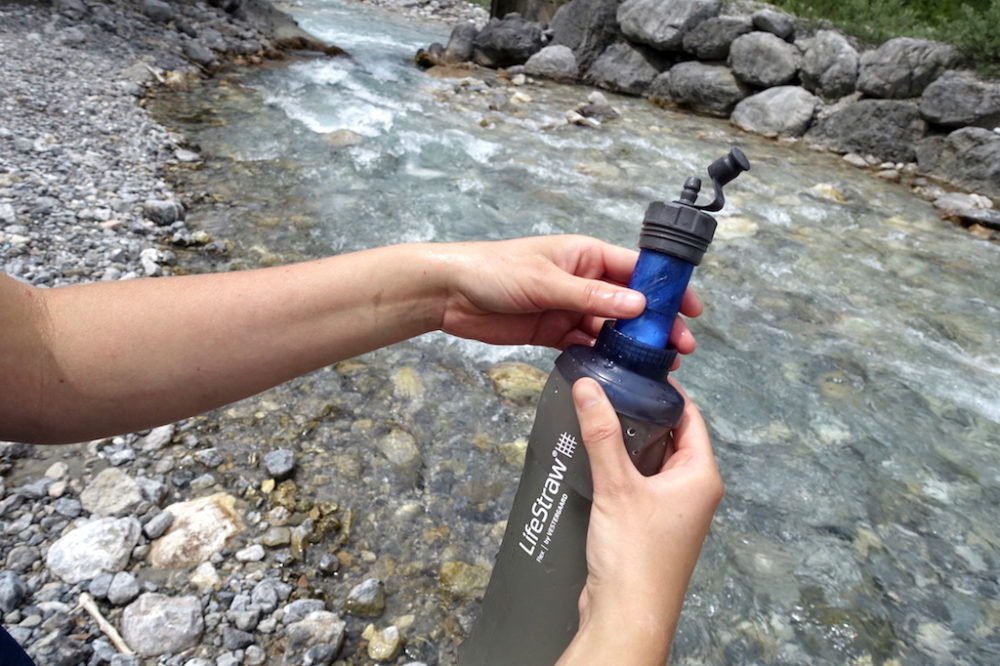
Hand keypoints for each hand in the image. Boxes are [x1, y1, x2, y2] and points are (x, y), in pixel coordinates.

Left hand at [437, 235, 701, 355]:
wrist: (449, 294)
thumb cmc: (495, 271)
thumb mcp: (546, 281)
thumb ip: (592, 296)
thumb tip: (639, 305)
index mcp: (585, 255)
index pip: (636, 269)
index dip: (665, 288)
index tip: (690, 309)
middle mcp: (582, 280)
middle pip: (628, 303)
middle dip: (655, 324)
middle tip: (679, 349)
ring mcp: (568, 307)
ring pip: (610, 327)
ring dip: (631, 345)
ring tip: (657, 367)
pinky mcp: (552, 332)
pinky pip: (585, 345)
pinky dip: (601, 357)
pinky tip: (618, 372)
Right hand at [557, 378, 722, 665]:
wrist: (626, 615)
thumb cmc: (636, 556)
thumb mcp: (618, 485)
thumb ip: (603, 434)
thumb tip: (590, 387)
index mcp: (701, 476)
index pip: (690, 418)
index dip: (665, 393)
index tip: (636, 372)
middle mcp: (693, 492)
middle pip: (671, 438)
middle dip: (641, 416)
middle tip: (609, 391)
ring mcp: (673, 512)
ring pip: (652, 463)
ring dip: (627, 445)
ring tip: (596, 420)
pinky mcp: (650, 528)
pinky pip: (638, 486)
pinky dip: (620, 471)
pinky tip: (593, 461)